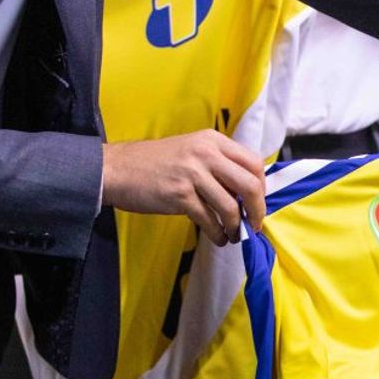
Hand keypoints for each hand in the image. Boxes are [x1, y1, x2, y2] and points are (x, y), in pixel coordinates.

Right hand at [101, 130, 265, 246]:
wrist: (116, 168)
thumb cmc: (154, 163)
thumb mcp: (192, 151)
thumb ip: (218, 165)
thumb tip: (246, 191)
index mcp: (213, 140)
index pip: (254, 163)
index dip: (262, 187)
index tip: (258, 203)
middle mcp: (206, 153)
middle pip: (250, 184)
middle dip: (257, 210)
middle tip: (255, 224)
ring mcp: (193, 173)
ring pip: (231, 206)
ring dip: (237, 227)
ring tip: (234, 235)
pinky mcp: (179, 195)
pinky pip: (209, 219)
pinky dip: (218, 233)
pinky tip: (218, 238)